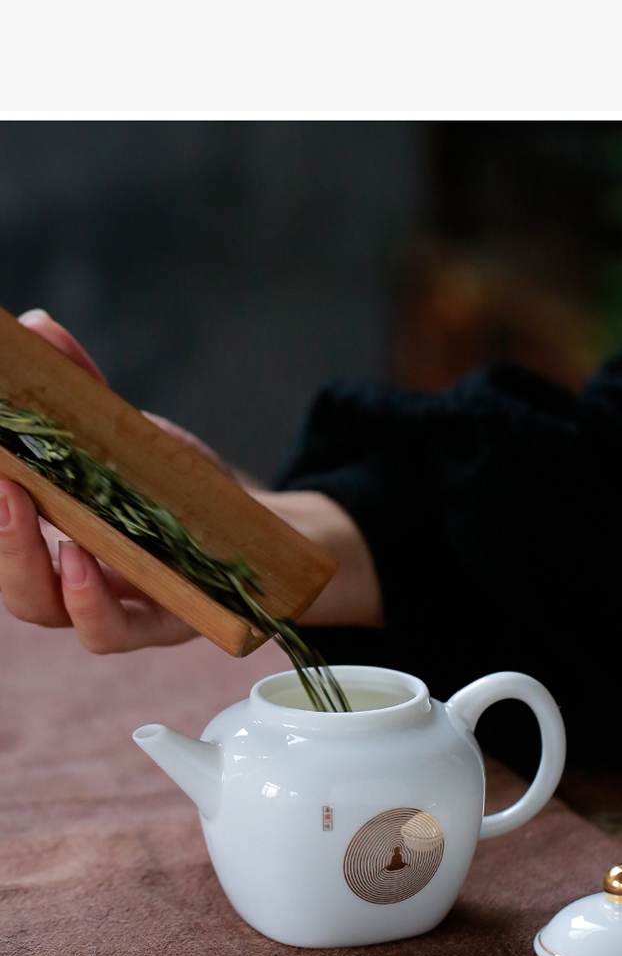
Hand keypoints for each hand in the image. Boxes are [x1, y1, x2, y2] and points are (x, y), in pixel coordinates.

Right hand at [0, 310, 201, 651]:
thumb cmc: (184, 491)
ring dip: (32, 573)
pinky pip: (115, 630)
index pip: (4, 522)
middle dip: (1, 538)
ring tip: (47, 536)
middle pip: (15, 579)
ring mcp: (114, 603)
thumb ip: (83, 388)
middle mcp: (74, 576)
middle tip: (2, 493)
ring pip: (48, 610)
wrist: (262, 535)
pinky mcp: (161, 620)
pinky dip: (93, 604)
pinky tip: (86, 565)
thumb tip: (40, 325)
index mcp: (55, 530)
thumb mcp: (133, 434)